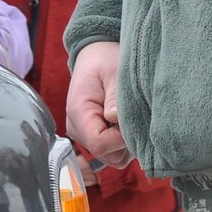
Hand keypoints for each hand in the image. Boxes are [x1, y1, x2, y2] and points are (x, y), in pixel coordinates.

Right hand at [66, 41, 130, 168]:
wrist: (96, 56)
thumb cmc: (105, 60)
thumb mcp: (114, 72)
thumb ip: (115, 97)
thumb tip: (116, 119)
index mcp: (78, 113)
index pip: (100, 144)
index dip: (122, 138)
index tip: (133, 120)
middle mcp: (77, 129)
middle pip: (107, 155)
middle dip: (126, 141)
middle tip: (133, 115)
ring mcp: (84, 135)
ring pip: (113, 156)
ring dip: (126, 142)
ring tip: (129, 115)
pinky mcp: (94, 136)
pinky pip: (113, 151)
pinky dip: (124, 141)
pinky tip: (126, 120)